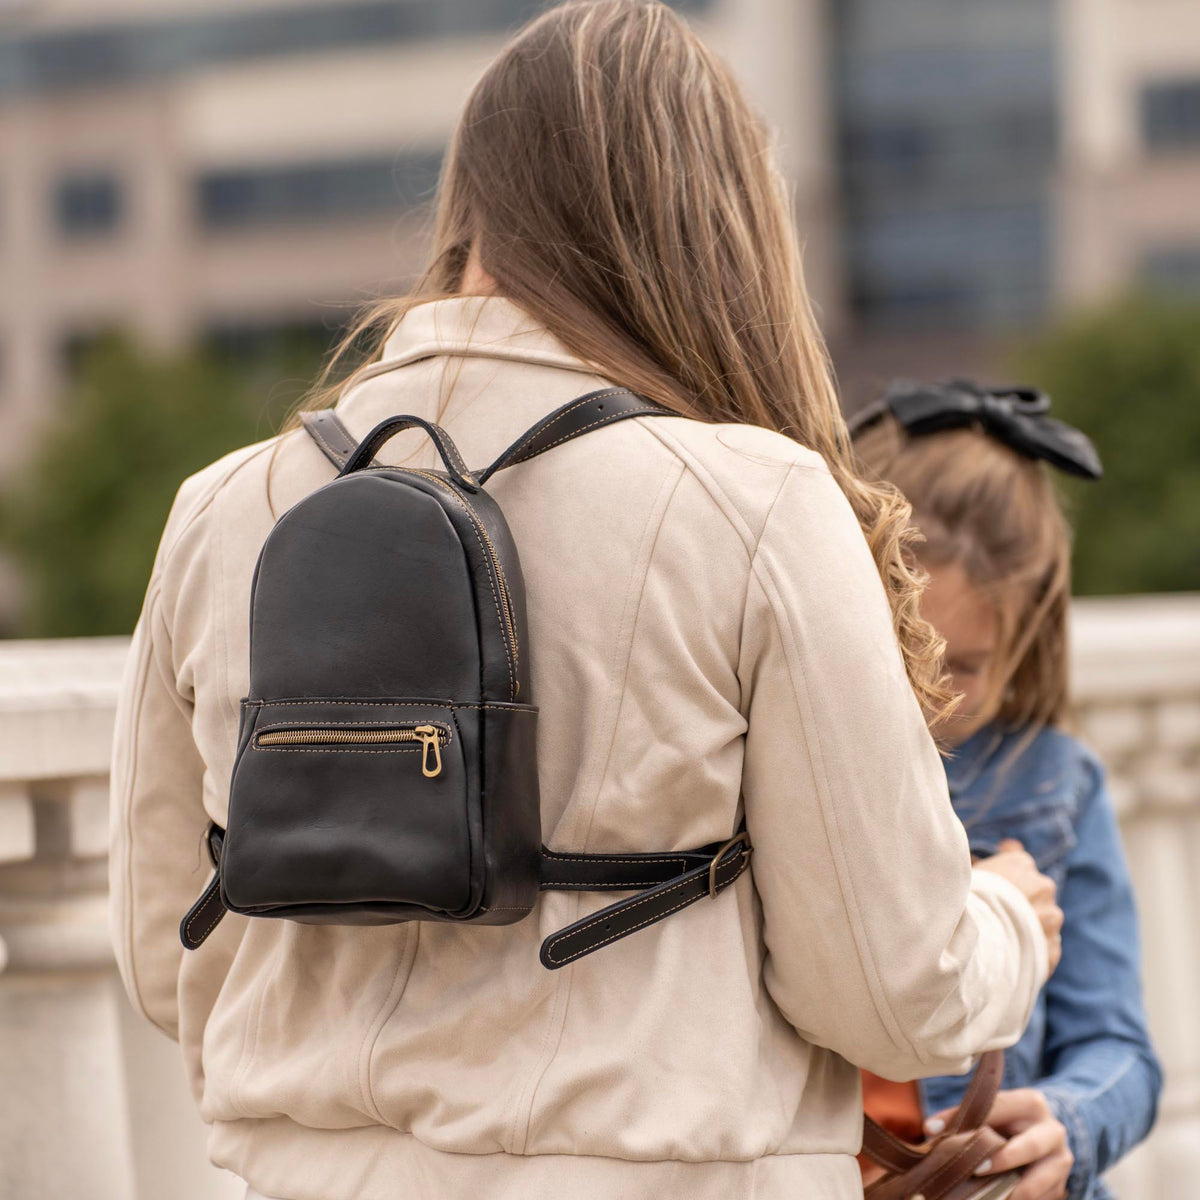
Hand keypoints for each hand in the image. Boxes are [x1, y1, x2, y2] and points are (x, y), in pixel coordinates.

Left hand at [926, 1088, 1072, 1199]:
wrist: (1047, 1137)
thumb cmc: (1010, 1123)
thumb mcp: (991, 1112)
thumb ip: (963, 1117)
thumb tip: (930, 1130)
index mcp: (1031, 1103)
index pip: (998, 1107)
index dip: (967, 1117)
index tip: (934, 1130)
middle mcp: (1052, 1131)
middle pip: (1030, 1146)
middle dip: (1002, 1159)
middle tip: (976, 1169)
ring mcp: (1060, 1162)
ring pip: (1038, 1181)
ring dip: (1012, 1191)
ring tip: (989, 1196)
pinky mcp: (1060, 1187)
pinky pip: (1041, 1199)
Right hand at [975, 839, 1062, 973]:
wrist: (975, 940)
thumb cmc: (966, 900)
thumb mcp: (972, 868)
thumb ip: (999, 858)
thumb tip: (1012, 845)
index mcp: (1020, 863)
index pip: (1021, 865)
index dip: (1009, 879)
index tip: (998, 889)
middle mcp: (1043, 886)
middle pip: (1037, 891)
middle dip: (1025, 901)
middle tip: (1000, 913)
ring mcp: (1051, 918)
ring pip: (1045, 920)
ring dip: (1032, 925)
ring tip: (1005, 936)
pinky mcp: (1052, 948)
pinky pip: (1045, 947)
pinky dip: (1033, 949)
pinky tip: (1013, 952)